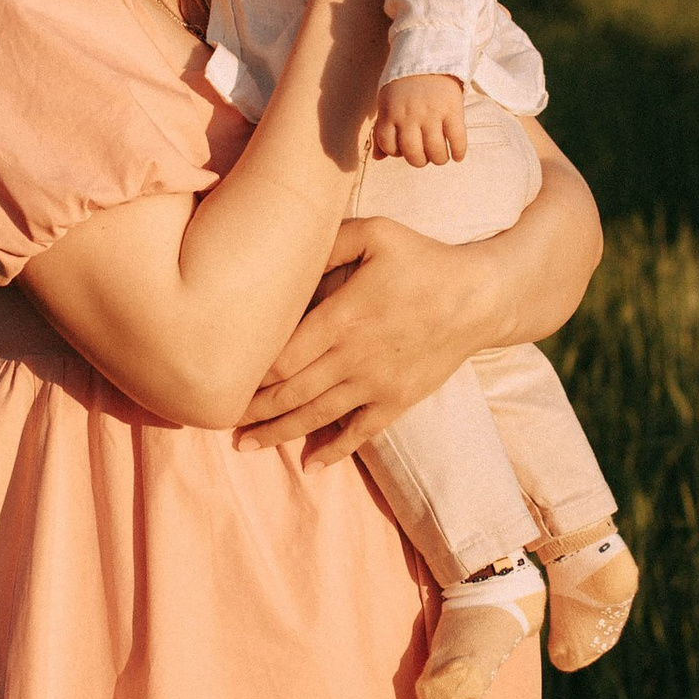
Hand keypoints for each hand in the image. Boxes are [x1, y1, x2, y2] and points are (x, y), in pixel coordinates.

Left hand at [235, 214, 510, 462]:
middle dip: (252, 409)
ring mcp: (377, 384)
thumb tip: (287, 250)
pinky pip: (360, 433)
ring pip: (318, 417)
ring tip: (245, 445)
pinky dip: (334, 451)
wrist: (480, 296)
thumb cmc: (423, 260)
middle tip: (218, 418)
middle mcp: (354, 358)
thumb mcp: (376, 233)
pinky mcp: (397, 401)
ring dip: (278, 433)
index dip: (249, 374)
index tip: (221, 378)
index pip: (282, 357)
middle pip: (291, 393)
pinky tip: (310, 465)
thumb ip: (328, 242)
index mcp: (342, 318)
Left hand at [371, 72, 467, 166]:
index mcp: (390, 112)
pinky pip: (457, 139)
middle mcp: (410, 115)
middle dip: (419, 161)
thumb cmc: (404, 83)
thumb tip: (378, 158)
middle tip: (425, 156)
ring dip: (438, 159)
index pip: (389, 146)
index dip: (396, 152)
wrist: (429, 54)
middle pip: (413, 153)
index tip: (404, 149)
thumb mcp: (386, 102)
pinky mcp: (452, 109)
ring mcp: (432, 112)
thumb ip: (382, 129)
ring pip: (435, 150)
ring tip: (440, 156)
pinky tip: (457, 155)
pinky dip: (458, 152)